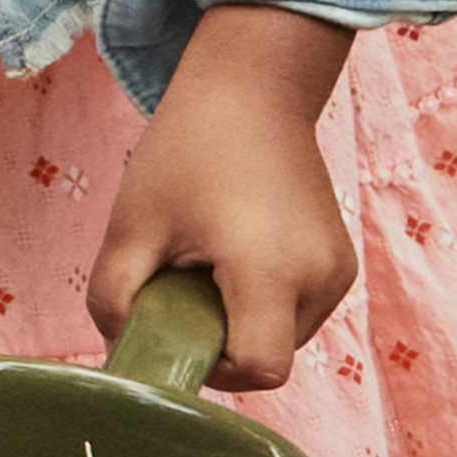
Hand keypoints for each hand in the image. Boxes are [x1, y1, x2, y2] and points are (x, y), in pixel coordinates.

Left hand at [87, 5, 356, 391]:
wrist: (252, 86)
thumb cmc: (188, 148)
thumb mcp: (131, 223)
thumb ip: (113, 299)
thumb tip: (123, 353)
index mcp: (272, 271)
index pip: (257, 370)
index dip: (213, 367)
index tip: (179, 324)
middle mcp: (320, 279)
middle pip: (269, 357)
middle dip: (221, 338)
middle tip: (185, 281)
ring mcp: (339, 271)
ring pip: (284, 337)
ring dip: (244, 320)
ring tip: (212, 260)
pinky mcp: (343, 262)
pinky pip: (300, 311)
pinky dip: (267, 301)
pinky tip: (240, 252)